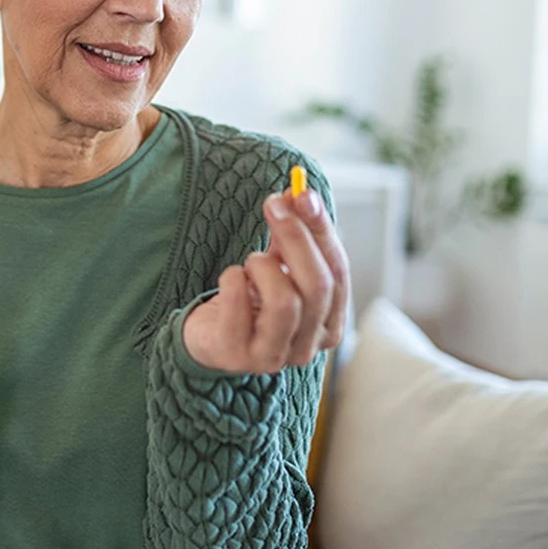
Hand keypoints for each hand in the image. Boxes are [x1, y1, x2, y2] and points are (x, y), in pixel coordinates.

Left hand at [182, 188, 348, 373]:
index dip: (321, 230)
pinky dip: (234, 280)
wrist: (209, 337)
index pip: (338, 272)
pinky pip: (240, 308)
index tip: (303, 194)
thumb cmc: (252, 300)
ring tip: (250, 262)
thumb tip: (299, 192)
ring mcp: (273, 356)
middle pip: (318, 285)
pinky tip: (231, 278)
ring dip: (263, 266)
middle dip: (296, 237)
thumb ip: (293, 234)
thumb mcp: (279, 266)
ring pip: (286, 302)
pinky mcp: (235, 355)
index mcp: (329, 322)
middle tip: (273, 205)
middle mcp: (308, 346)